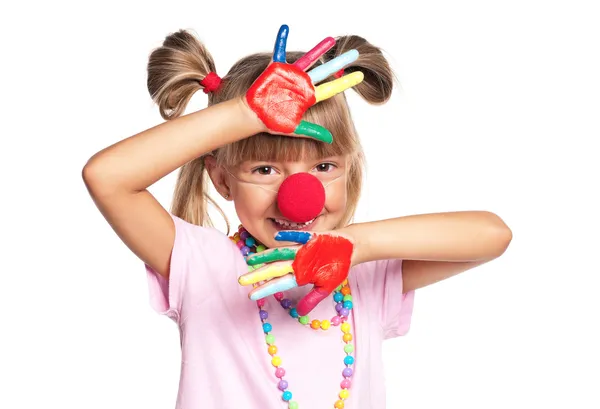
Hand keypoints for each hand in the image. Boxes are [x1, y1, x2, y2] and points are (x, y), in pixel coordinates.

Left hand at [238, 231, 354, 315]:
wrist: (350, 247)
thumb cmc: (337, 266)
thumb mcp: (325, 287)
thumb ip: (312, 299)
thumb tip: (300, 313)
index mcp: (300, 274)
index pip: (279, 283)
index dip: (265, 288)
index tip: (250, 296)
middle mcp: (297, 262)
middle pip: (275, 269)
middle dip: (258, 275)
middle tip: (241, 280)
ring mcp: (303, 249)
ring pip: (281, 253)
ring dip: (266, 256)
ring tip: (250, 260)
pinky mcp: (311, 238)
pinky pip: (299, 237)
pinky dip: (288, 236)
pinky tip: (276, 238)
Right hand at [245, 24, 363, 142]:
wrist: (254, 115)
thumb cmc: (272, 122)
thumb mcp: (295, 129)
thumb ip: (312, 132)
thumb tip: (331, 139)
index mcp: (308, 97)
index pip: (331, 88)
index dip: (345, 83)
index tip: (359, 76)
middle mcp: (303, 83)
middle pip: (325, 71)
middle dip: (340, 63)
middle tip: (354, 54)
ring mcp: (291, 75)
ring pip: (309, 59)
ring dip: (319, 49)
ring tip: (331, 40)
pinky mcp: (277, 68)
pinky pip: (279, 50)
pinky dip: (281, 39)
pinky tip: (285, 28)